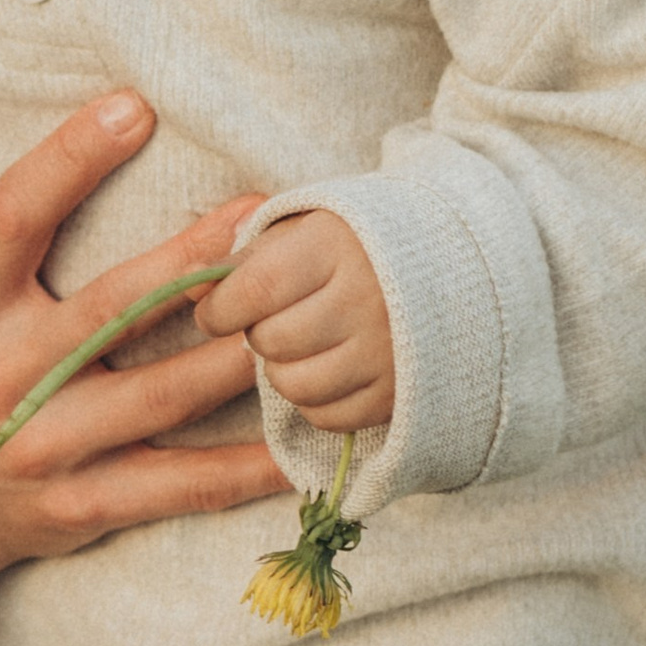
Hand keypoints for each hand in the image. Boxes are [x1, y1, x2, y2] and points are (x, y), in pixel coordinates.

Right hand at [0, 96, 290, 645]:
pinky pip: (177, 487)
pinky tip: (301, 443)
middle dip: (191, 261)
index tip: (134, 107)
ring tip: (302, 309)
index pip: (15, 216)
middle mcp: (5, 374)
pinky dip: (243, 471)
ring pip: (162, 396)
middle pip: (111, 308)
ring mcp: (49, 445)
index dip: (70, 158)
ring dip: (237, 355)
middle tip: (261, 213)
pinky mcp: (85, 505)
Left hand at [196, 207, 395, 432]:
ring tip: (300, 345)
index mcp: (337, 246)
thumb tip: (189, 288)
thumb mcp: (307, 227)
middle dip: (258, 334)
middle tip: (275, 320)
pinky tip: (326, 369)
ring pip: (295, 385)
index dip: (221, 308)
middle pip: (272, 341)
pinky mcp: (400, 394)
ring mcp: (388, 352)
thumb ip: (246, 252)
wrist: (456, 267)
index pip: (255, 289)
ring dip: (283, 369)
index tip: (216, 311)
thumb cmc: (359, 242)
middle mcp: (367, 299)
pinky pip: (328, 417)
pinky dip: (314, 400)